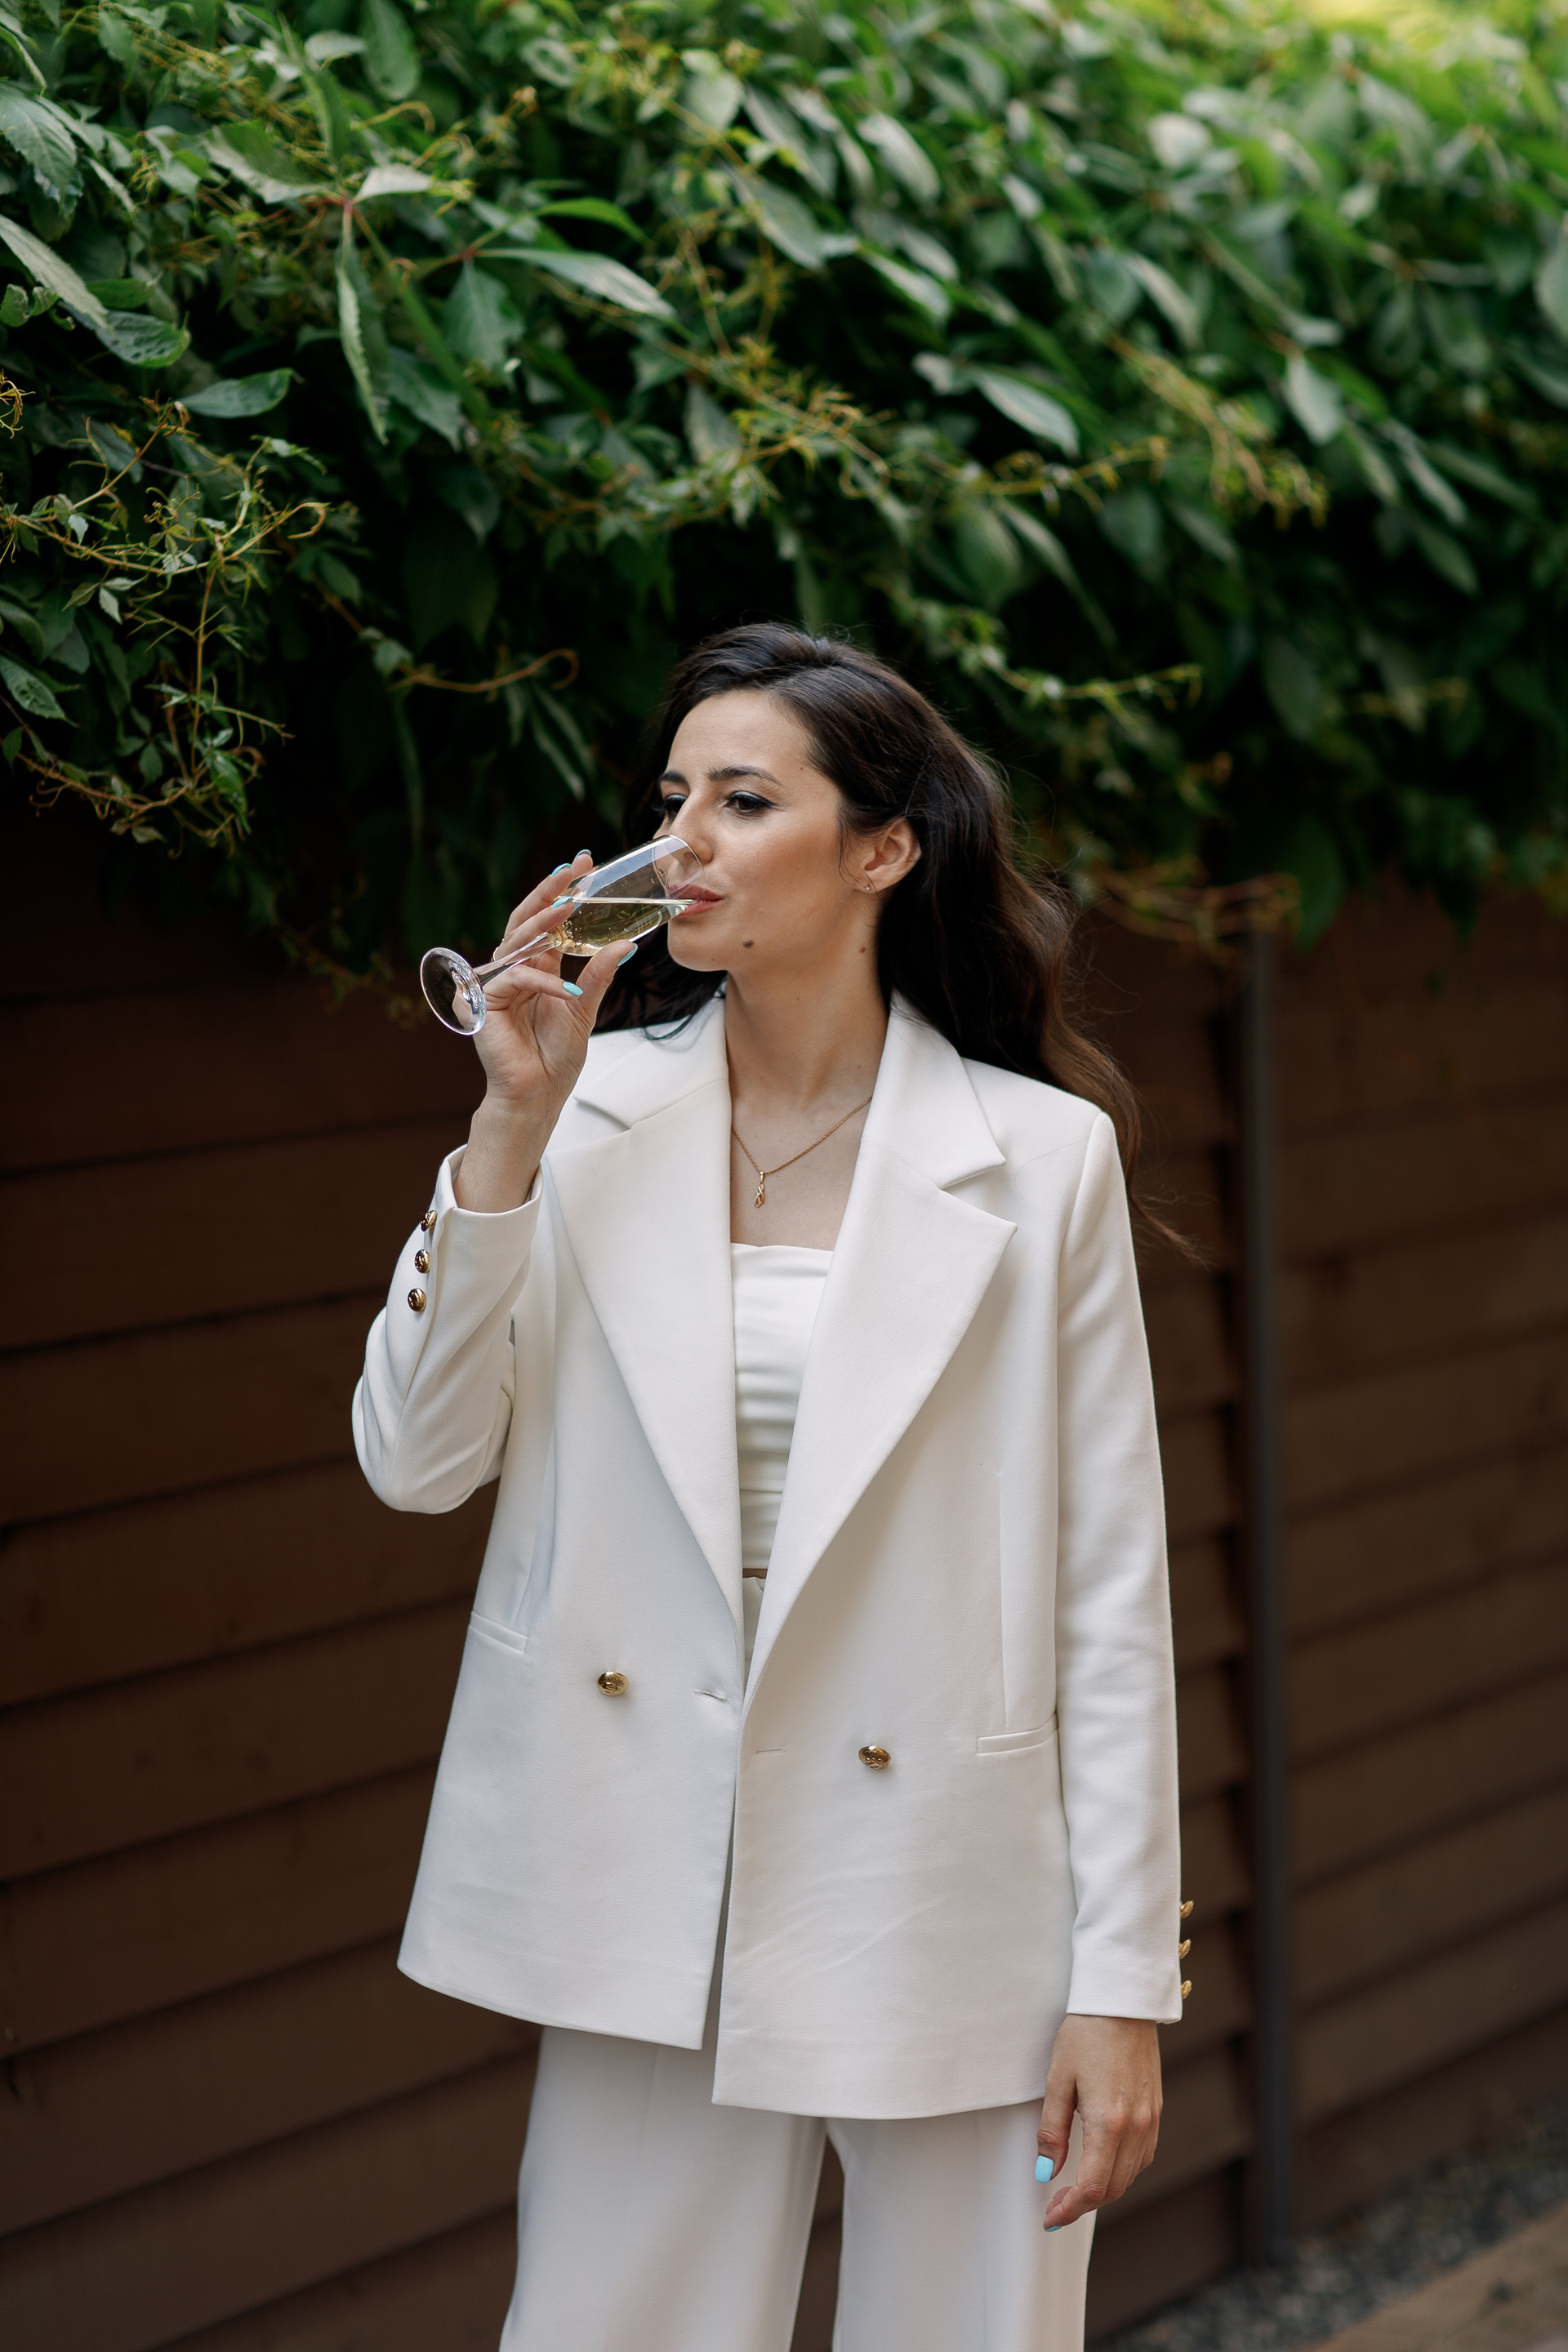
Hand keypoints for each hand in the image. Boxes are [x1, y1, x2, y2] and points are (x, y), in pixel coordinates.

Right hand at [455, 850, 631, 1212]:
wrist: (538, 1094)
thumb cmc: (556, 1057)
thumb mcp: (585, 1007)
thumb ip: (600, 974)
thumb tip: (627, 943)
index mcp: (537, 968)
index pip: (549, 921)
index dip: (562, 892)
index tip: (583, 864)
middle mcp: (515, 970)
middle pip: (527, 921)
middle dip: (550, 893)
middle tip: (572, 870)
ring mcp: (497, 984)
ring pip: (516, 943)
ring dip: (544, 924)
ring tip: (569, 906)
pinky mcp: (485, 1004)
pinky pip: (515, 981)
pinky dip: (542, 983)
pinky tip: (567, 989)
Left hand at [1036, 2014, 1160, 2230]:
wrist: (1122, 2000)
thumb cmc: (1085, 2033)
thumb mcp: (1058, 2080)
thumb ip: (1052, 2131)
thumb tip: (1047, 2173)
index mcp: (1110, 2121)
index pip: (1092, 2186)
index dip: (1069, 2209)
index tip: (1050, 2217)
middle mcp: (1137, 2126)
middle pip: (1113, 2187)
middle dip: (1083, 2203)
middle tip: (1056, 2205)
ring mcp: (1151, 2119)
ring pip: (1130, 2175)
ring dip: (1103, 2189)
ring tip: (1075, 2188)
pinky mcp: (1157, 2109)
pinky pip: (1143, 2156)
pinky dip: (1122, 2170)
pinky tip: (1103, 2163)